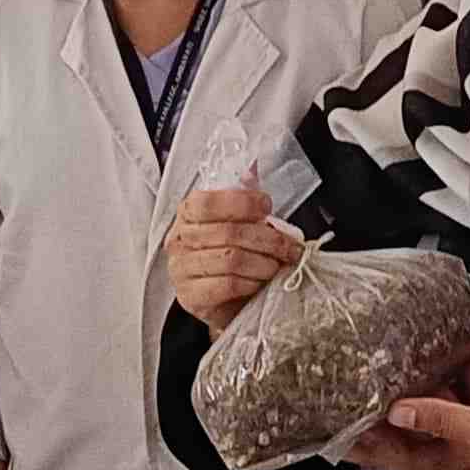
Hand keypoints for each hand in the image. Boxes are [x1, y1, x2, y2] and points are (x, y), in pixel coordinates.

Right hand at [168, 186, 301, 330]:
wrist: (220, 300)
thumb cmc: (228, 256)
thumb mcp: (235, 223)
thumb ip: (241, 198)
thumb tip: (252, 169)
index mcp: (187, 213)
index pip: (208, 203)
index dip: (243, 202)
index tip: (267, 207)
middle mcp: (180, 240)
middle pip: (228, 233)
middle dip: (269, 239)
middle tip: (290, 246)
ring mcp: (181, 270)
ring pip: (231, 260)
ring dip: (264, 263)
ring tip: (277, 265)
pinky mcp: (191, 297)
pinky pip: (228, 285)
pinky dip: (251, 283)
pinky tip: (259, 282)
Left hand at [349, 344, 469, 469]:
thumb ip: (447, 420)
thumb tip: (401, 410)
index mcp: (461, 463)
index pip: (399, 455)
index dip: (367, 444)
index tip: (338, 429)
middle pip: (425, 429)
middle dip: (404, 407)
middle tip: (374, 387)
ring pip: (459, 411)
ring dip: (448, 386)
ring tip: (430, 363)